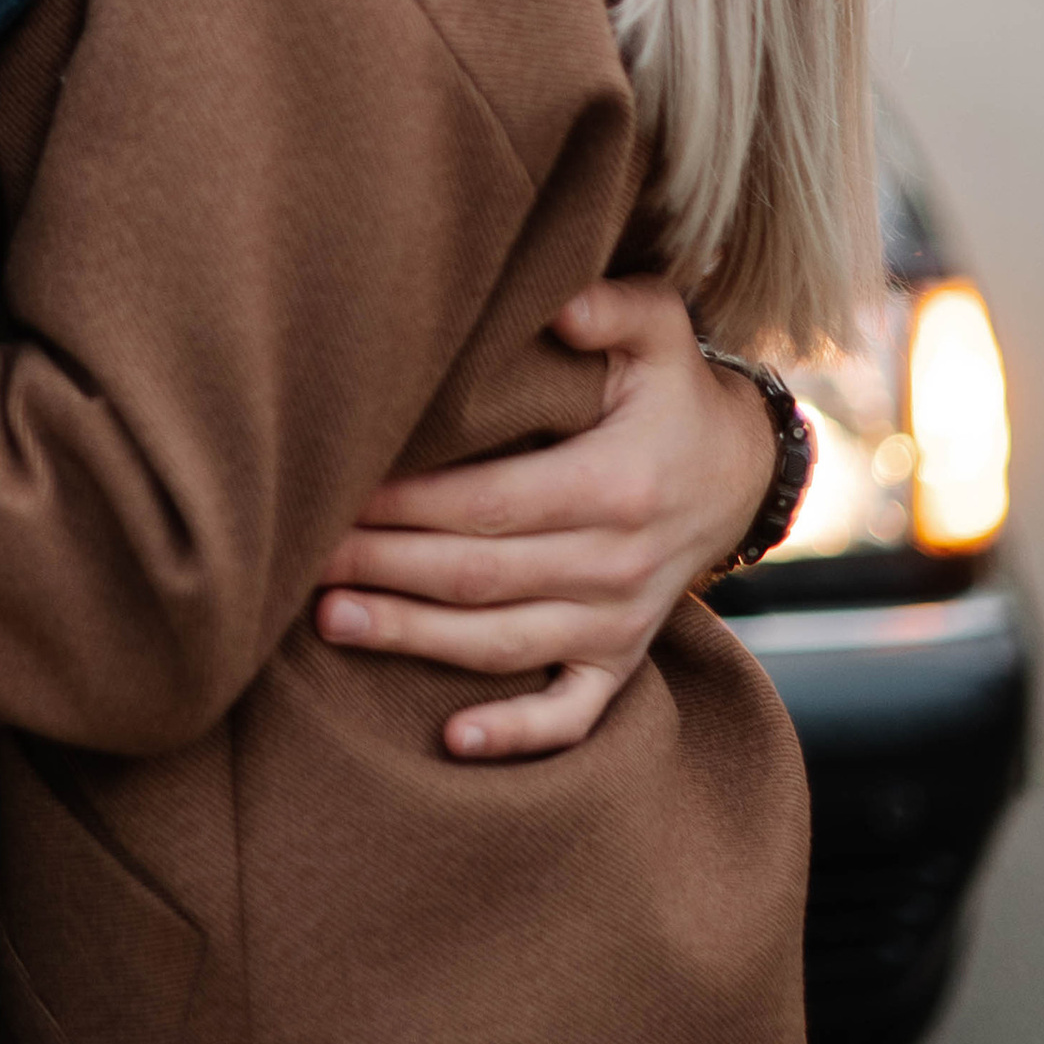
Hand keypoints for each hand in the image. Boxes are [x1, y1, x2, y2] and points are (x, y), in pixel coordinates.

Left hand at [310, 277, 777, 760]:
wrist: (740, 471)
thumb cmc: (672, 390)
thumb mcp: (660, 330)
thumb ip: (611, 305)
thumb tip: (556, 303)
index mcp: (616, 485)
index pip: (491, 503)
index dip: (410, 504)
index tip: (340, 493)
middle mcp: (617, 564)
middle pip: (480, 577)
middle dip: (386, 569)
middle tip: (302, 560)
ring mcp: (620, 622)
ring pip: (503, 643)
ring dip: (414, 639)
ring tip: (331, 624)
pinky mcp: (621, 659)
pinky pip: (572, 714)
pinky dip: (517, 734)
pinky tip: (453, 741)